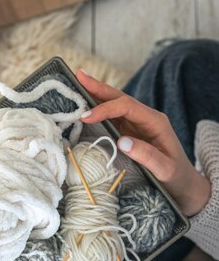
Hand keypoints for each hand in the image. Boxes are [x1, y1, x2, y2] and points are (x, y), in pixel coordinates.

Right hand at [76, 70, 210, 216]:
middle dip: (99, 87)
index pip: (127, 107)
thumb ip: (146, 155)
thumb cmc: (176, 177)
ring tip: (78, 82)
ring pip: (115, 104)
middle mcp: (146, 118)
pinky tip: (86, 103)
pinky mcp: (130, 131)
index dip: (105, 109)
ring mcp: (137, 123)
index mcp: (155, 121)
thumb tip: (121, 141)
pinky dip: (98, 108)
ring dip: (96, 94)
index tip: (86, 116)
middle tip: (79, 76)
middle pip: (120, 97)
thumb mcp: (165, 170)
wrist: (183, 184)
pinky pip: (112, 116)